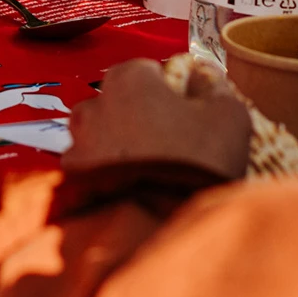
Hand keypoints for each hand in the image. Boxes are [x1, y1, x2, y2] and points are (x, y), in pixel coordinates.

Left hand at [65, 59, 250, 179]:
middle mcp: (95, 102)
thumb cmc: (192, 162)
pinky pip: (92, 166)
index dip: (170, 91)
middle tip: (170, 145)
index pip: (150, 71)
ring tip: (148, 170)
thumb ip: (215, 86)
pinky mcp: (70, 177)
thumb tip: (204, 75)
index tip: (186, 114)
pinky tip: (130, 188)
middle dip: (140, 116)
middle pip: (122, 100)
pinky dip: (107, 172)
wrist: (152, 225)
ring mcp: (78, 140)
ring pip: (102, 132)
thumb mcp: (227, 117)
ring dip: (120, 144)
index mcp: (130, 78)